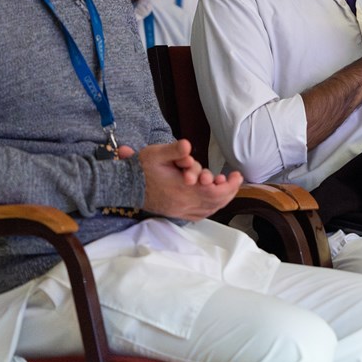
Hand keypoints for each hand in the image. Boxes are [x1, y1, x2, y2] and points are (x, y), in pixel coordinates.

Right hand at [124, 140, 241, 219]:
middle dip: (229, 190)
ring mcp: (179, 211)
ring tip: (226, 185)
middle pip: (215, 202)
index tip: (236, 174)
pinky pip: (200, 215)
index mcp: (180, 191)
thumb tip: (188, 146)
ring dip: (222, 198)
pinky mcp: (176, 214)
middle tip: (235, 178)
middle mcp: (182, 205)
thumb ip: (174, 150)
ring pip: (209, 210)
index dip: (228, 186)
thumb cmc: (142, 168)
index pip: (213, 193)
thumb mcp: (155, 153)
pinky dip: (212, 207)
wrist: (125, 186)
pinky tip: (215, 198)